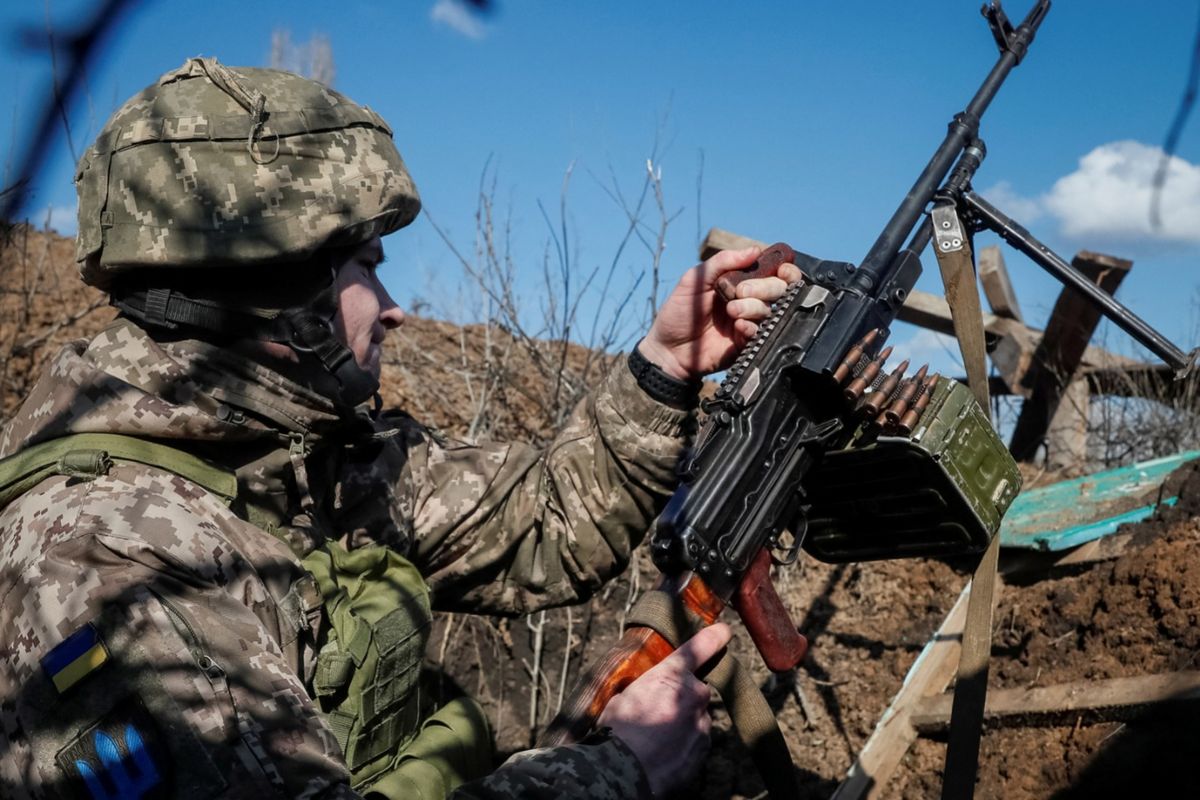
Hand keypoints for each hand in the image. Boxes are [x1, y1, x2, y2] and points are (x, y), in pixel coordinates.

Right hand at [598, 623, 732, 797]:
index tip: (724, 631)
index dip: (714, 637)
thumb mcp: (622, 697)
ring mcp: (702, 723)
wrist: (624, 773)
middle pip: (694, 690)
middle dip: (679, 699)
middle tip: (655, 713)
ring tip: (654, 739)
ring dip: (680, 723)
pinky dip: (683, 744)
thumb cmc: (616, 732)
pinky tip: (662, 753)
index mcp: (671, 675)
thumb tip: (645, 695)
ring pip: (695, 717)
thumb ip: (643, 689)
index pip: (699, 648)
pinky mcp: (703, 749)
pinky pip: (695, 741)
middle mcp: (694, 694)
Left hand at [637, 247, 803, 379]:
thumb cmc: (679, 312)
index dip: (783, 269)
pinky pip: (761, 332)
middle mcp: (747, 300)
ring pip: (769, 310)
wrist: (668, 348)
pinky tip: (737, 327)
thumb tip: (755, 250)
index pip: (771, 271)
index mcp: (738, 281)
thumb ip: (722, 261)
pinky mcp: (746, 343)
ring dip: (752, 307)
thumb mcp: (695, 280)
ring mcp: (748, 321)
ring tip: (731, 311)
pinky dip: (751, 326)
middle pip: (777, 289)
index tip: (781, 269)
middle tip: (741, 291)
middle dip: (765, 287)